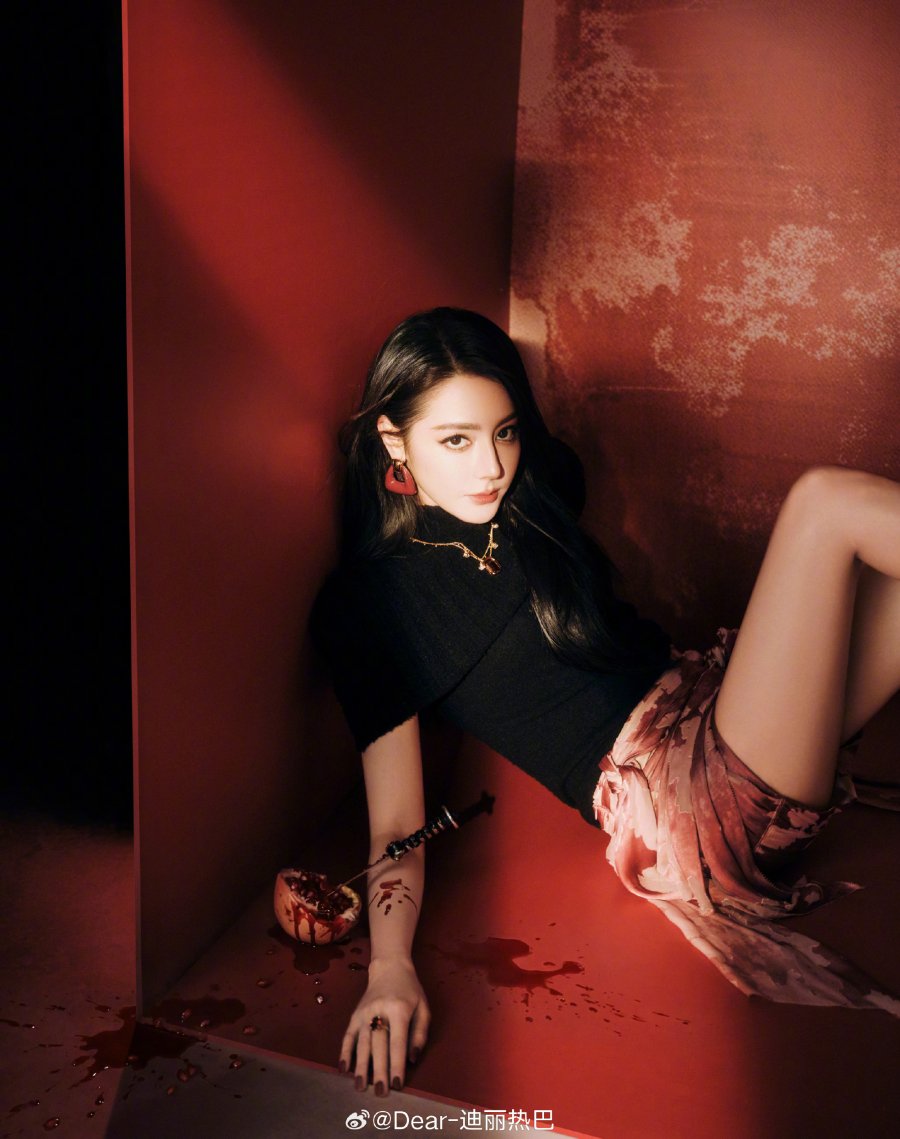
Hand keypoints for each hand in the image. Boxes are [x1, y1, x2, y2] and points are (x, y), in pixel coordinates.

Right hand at [339, 956, 429, 1093]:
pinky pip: (348, 1035)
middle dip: (379, 1070)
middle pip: (378, 1045)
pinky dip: (344, 1052)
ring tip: (361, 1087)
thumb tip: (412, 1059)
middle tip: (380, 1092)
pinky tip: (344, 1068)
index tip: (398, 1084)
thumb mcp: (423, 1007)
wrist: (389, 968)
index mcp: (399, 1009)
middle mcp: (379, 1011)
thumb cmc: (410, 991)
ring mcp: (364, 1012)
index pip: (397, 1042)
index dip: (397, 1064)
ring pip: (361, 1043)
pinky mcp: (354, 1015)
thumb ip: (420, 1033)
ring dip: (360, 1066)